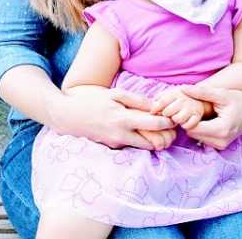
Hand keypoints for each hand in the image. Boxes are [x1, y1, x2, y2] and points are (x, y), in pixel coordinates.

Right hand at [48, 86, 174, 149]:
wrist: (67, 116)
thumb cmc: (92, 100)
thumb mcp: (115, 94)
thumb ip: (137, 100)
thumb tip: (156, 106)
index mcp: (124, 119)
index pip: (154, 125)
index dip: (168, 122)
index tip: (174, 116)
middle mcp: (121, 135)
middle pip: (153, 143)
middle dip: (164, 136)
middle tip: (170, 127)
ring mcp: (116, 144)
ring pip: (143, 146)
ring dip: (153, 139)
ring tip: (158, 128)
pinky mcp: (112, 147)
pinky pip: (131, 144)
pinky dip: (139, 139)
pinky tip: (140, 130)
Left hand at [152, 86, 206, 129]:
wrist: (197, 98)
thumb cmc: (176, 99)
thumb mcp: (167, 94)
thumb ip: (157, 100)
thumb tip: (152, 111)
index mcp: (175, 93)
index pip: (162, 102)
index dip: (155, 108)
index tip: (153, 112)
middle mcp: (184, 99)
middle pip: (167, 112)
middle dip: (166, 115)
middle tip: (167, 114)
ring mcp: (191, 108)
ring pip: (177, 119)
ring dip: (175, 120)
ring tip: (176, 118)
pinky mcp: (197, 116)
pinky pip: (187, 125)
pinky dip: (185, 126)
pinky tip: (184, 122)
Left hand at [180, 84, 241, 149]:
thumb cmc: (239, 99)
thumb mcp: (221, 94)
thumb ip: (202, 92)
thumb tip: (183, 88)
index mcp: (221, 129)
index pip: (193, 128)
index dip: (188, 117)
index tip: (190, 107)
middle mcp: (222, 141)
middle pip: (193, 133)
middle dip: (191, 121)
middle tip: (195, 109)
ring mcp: (222, 145)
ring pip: (196, 137)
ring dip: (196, 126)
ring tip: (202, 114)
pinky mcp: (221, 146)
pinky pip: (203, 139)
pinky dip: (202, 130)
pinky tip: (207, 120)